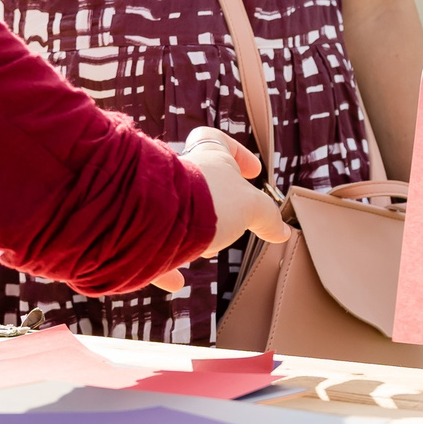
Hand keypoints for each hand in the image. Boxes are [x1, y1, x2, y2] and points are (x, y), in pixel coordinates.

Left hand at [152, 126, 288, 291]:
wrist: (156, 219)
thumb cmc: (208, 202)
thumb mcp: (252, 207)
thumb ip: (267, 217)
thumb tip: (282, 230)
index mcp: (207, 158)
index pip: (219, 141)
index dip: (237, 153)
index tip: (252, 170)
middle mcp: (179, 175)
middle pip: (200, 182)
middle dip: (218, 205)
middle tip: (231, 223)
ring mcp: (158, 201)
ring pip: (178, 213)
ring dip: (194, 232)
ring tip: (206, 250)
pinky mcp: (140, 230)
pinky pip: (153, 248)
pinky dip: (167, 266)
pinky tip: (177, 281)